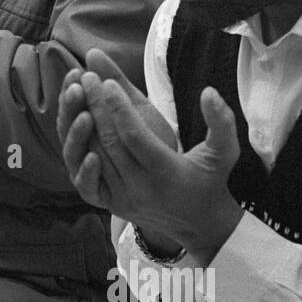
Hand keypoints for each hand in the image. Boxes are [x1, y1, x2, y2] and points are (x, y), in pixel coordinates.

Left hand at [59, 57, 242, 263]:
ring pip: (95, 154)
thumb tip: (209, 91)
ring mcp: (123, 198)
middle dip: (95, 106)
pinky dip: (81, 146)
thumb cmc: (211, 180)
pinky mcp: (111, 203)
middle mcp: (140, 187)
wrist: (198, 224)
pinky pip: (89, 172)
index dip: (119, 108)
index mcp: (165, 172)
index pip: (134, 135)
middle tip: (86, 77)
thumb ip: (221, 121)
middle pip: (109, 141)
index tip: (107, 82)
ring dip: (83, 122)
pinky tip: (77, 123)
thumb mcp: (224, 152)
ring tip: (77, 92)